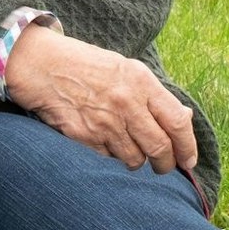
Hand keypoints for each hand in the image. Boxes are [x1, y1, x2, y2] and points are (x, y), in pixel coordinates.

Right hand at [4, 29, 196, 173]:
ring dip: (136, 161)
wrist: (40, 63)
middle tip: (163, 166)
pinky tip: (103, 142)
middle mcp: (125, 102)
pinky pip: (108, 160)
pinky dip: (110, 158)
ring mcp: (104, 121)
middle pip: (160, 148)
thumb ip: (153, 94)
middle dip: (166, 164)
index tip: (188, 159)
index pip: (177, 122)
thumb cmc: (84, 64)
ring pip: (135, 160)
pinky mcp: (84, 136)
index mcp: (140, 81)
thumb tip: (185, 118)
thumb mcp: (124, 68)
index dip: (188, 146)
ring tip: (128, 149)